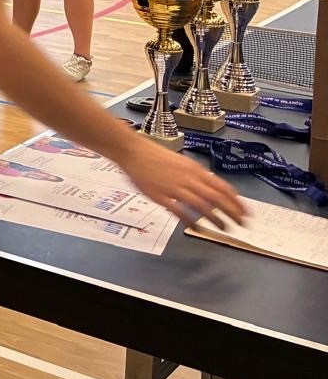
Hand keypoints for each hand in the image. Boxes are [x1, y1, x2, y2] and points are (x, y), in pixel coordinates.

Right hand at [116, 141, 246, 227]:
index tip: (246, 212)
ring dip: (216, 219)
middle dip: (232, 212)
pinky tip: (197, 228)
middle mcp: (189, 179)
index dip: (236, 201)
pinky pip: (179, 211)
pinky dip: (190, 221)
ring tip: (224, 228)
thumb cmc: (155, 155)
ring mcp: (175, 188)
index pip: (223, 187)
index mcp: (195, 170)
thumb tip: (210, 189)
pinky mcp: (161, 196)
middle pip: (216, 198)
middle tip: (243, 224)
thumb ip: (196, 176)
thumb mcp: (182, 162)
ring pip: (202, 206)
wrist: (132, 150)